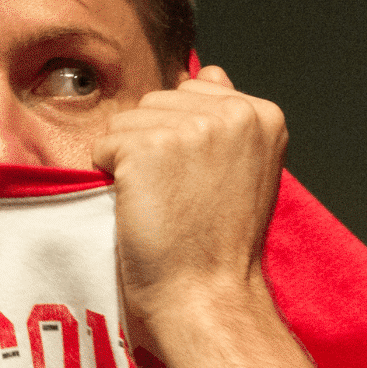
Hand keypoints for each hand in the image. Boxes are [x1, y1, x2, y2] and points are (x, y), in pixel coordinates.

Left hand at [91, 66, 283, 322]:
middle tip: (183, 198)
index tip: (203, 184)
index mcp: (262, 115)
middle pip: (157, 102)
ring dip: (131, 162)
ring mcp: (191, 127)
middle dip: (155, 146)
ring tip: (164, 203)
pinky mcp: (149, 146)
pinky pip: (104, 145)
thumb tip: (207, 72)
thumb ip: (226, 119)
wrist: (209, 295)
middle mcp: (233, 112)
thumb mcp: (246, 169)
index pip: (193, 94)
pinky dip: (110, 178)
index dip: (183, 140)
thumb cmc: (221, 245)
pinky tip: (144, 207)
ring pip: (127, 121)